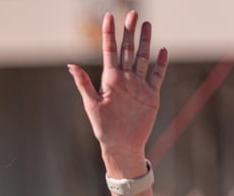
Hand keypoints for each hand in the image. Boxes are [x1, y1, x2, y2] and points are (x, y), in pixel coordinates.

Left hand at [68, 11, 167, 178]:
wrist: (121, 145)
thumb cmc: (103, 128)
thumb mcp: (92, 105)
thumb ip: (84, 83)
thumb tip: (71, 65)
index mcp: (109, 79)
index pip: (109, 51)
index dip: (109, 34)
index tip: (109, 16)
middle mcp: (125, 79)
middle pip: (128, 50)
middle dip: (130, 31)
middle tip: (133, 12)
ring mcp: (139, 85)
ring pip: (143, 58)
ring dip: (145, 41)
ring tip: (146, 24)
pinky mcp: (151, 95)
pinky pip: (157, 75)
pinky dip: (160, 63)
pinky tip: (162, 50)